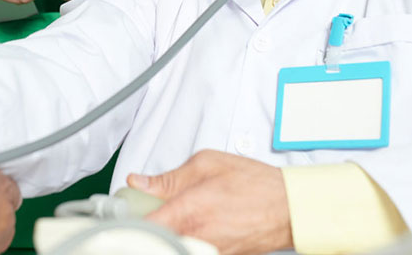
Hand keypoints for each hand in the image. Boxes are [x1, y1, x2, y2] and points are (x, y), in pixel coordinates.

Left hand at [127, 150, 291, 254]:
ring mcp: (209, 252)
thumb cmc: (254, 184)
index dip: (128, 223)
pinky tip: (193, 228)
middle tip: (145, 215)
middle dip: (146, 229)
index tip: (123, 214)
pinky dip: (187, 240)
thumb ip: (169, 177)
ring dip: (168, 235)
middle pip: (155, 242)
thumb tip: (140, 182)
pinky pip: (193, 250)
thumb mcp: (207, 164)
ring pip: (174, 247)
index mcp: (188, 212)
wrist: (288, 208)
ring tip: (172, 219)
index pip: (143, 228)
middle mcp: (196, 237)